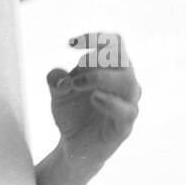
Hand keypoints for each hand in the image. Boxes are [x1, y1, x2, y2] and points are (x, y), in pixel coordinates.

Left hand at [46, 31, 140, 178]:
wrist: (73, 146)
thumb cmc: (72, 114)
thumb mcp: (58, 94)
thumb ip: (56, 81)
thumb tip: (60, 77)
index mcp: (111, 70)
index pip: (114, 44)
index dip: (96, 38)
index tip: (71, 43)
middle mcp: (124, 84)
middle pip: (123, 60)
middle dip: (97, 60)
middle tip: (75, 72)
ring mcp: (127, 105)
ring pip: (129, 84)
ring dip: (102, 78)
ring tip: (79, 83)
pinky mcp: (124, 127)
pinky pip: (126, 112)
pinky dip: (111, 103)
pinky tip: (94, 98)